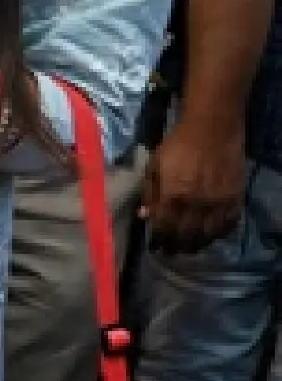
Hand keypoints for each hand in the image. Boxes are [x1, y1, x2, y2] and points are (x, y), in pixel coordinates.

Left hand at [143, 120, 245, 254]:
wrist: (212, 130)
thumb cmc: (177, 145)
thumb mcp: (154, 165)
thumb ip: (149, 192)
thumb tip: (144, 216)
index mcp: (173, 194)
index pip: (165, 227)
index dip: (159, 239)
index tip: (155, 246)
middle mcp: (197, 203)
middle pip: (186, 235)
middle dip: (176, 246)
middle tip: (171, 251)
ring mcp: (218, 203)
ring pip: (208, 234)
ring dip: (197, 244)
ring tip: (188, 247)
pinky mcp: (235, 199)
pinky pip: (228, 224)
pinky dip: (218, 233)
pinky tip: (210, 235)